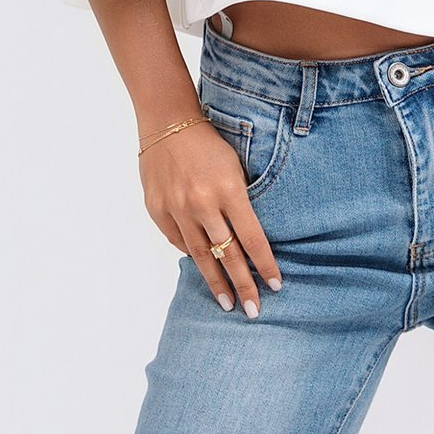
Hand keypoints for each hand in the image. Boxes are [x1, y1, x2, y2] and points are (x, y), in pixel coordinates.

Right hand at [140, 119, 281, 312]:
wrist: (167, 123)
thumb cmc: (209, 143)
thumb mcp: (236, 167)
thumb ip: (241, 202)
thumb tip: (248, 239)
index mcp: (228, 191)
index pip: (253, 239)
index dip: (265, 266)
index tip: (275, 286)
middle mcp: (202, 204)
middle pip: (227, 255)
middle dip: (243, 286)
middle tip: (253, 311)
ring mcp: (177, 208)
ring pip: (200, 256)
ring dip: (215, 282)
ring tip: (226, 303)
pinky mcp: (157, 209)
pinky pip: (177, 240)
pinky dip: (190, 254)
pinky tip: (201, 266)